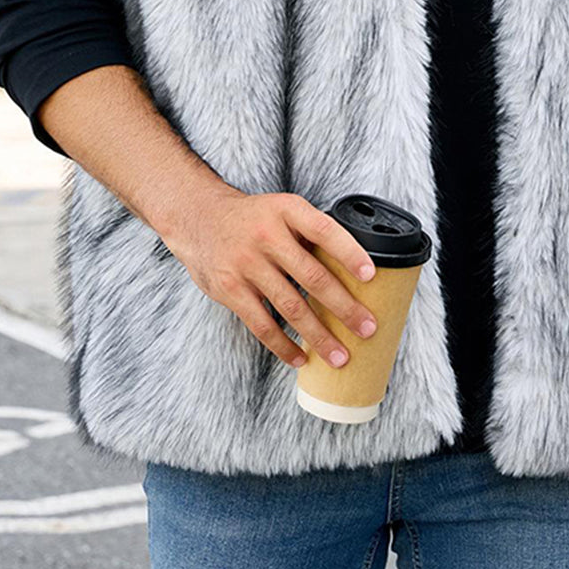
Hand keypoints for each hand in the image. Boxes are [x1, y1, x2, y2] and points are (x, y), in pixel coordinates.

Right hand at [162, 187, 379, 370]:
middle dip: (344, 306)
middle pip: (312, 276)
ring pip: (291, 306)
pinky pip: (262, 324)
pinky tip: (301, 358)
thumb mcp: (281, 210)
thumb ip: (309, 232)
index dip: (349, 253)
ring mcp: (246, 263)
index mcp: (287, 210)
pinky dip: (283, 345)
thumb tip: (352, 270)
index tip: (371, 276)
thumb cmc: (253, 219)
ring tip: (340, 355)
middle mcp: (267, 235)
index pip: (324, 230)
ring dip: (319, 335)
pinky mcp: (230, 289)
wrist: (198, 218)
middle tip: (368, 328)